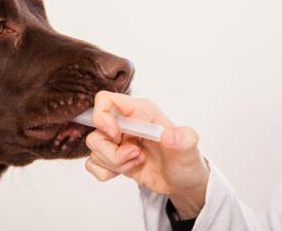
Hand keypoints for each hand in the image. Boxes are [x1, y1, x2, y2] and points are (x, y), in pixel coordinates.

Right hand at [84, 91, 209, 218]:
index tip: (115, 135)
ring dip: (114, 163)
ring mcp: (116, 141)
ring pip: (94, 149)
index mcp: (139, 111)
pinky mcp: (111, 157)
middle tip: (137, 155)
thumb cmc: (185, 160)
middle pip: (96, 131)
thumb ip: (185, 139)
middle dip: (113, 152)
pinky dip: (107, 172)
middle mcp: (124, 123)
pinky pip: (92, 164)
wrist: (181, 182)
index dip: (102, 117)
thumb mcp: (189, 149)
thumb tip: (170, 135)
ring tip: (137, 162)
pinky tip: (127, 170)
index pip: (105, 100)